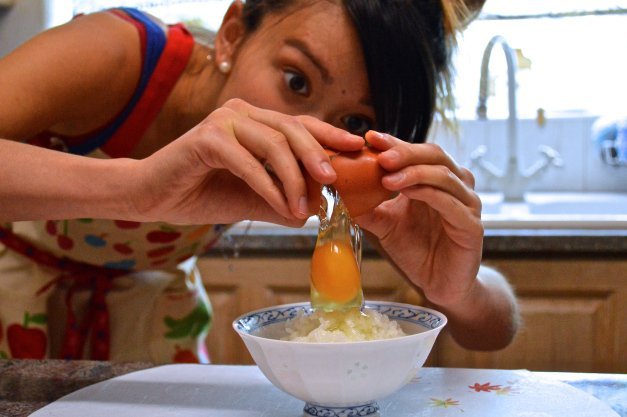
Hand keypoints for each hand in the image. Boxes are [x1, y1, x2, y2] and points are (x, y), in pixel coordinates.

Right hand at [131, 99, 363, 225]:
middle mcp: (242, 113)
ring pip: (274, 144)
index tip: (358, 148)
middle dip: (317, 156)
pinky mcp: (206, 138)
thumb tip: (315, 211)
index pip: (300, 125)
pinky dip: (268, 187)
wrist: (152, 196)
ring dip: (294, 179)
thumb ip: (281, 200)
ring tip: (304, 208)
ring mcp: (223, 121)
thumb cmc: (201, 193)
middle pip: (292, 128)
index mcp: (255, 121)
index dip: (330, 135)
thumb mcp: (251, 199)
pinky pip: (248, 162)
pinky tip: (282, 206)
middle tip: (334, 182)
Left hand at [354, 131, 483, 307]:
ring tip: (387, 177)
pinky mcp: (472, 226)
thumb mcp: (385, 224)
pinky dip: (429, 194)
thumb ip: (368, 206)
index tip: (370, 138)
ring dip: (414, 172)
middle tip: (380, 156)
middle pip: (435, 155)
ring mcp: (467, 204)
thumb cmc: (416, 250)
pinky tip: (408, 193)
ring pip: (444, 175)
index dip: (395, 142)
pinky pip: (451, 203)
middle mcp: (456, 186)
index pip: (416, 152)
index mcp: (436, 179)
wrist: (439, 285)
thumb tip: (338, 189)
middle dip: (405, 152)